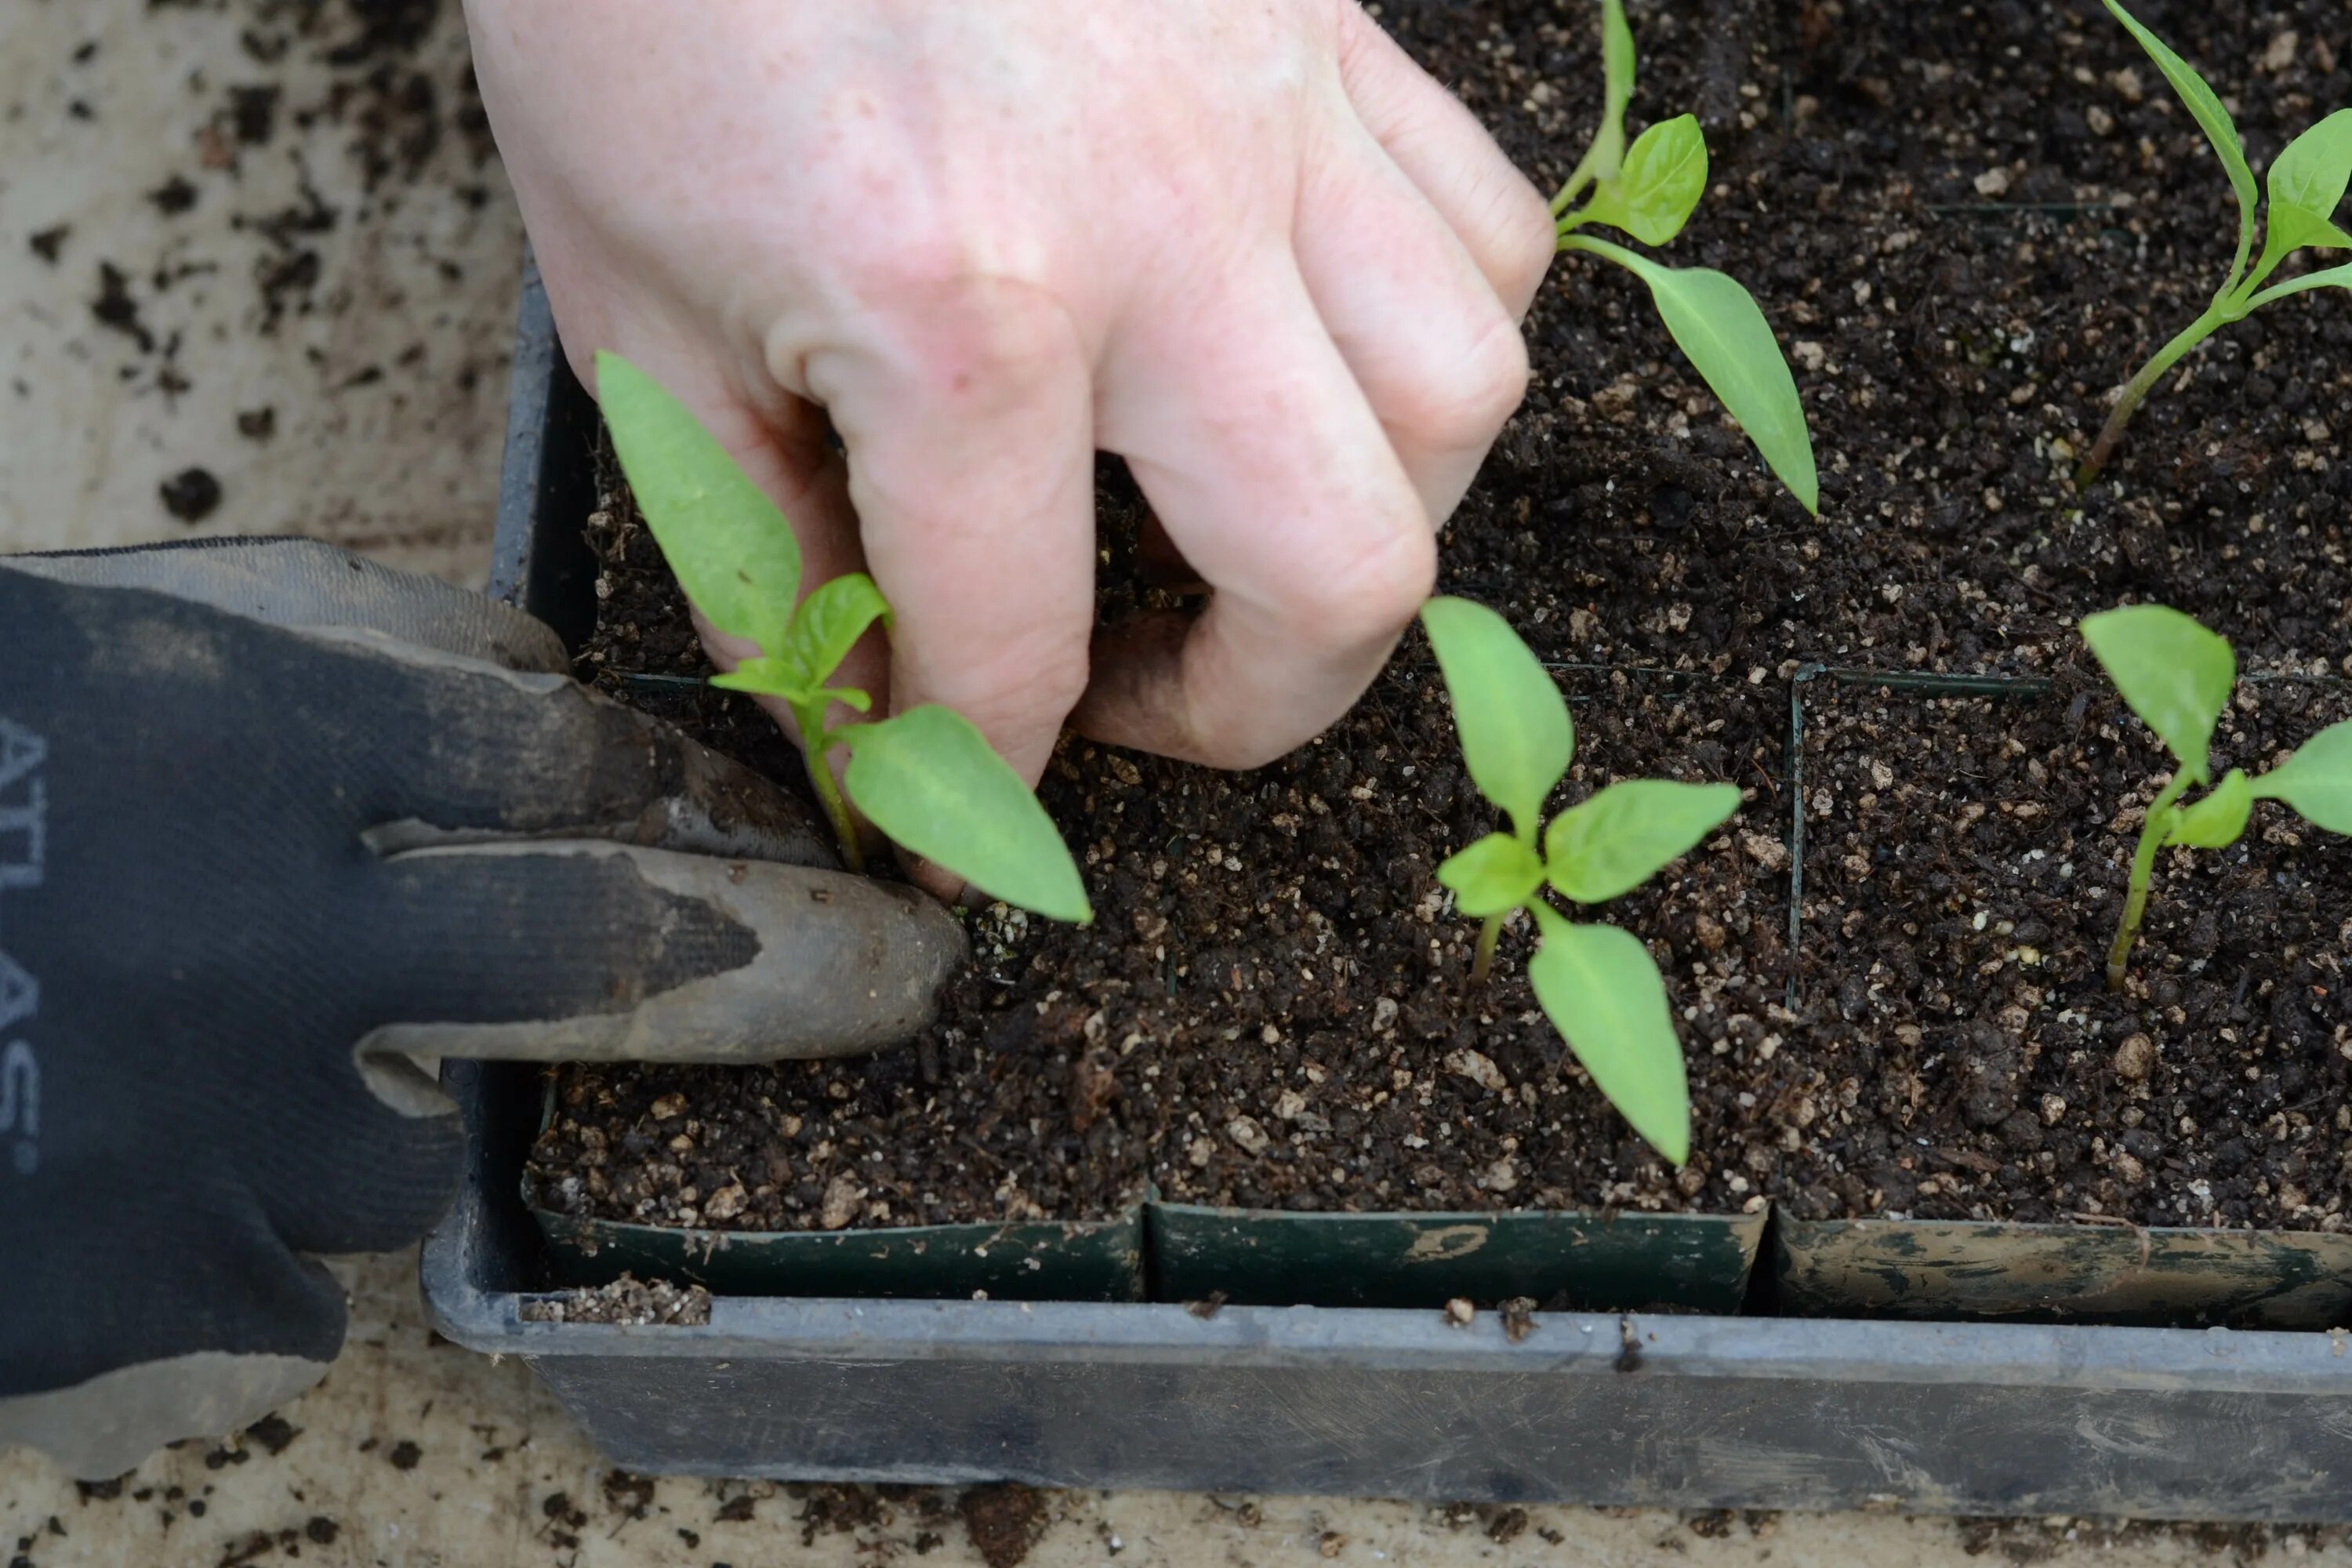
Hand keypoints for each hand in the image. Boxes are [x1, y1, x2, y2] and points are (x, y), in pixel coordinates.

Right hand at [0, 540, 964, 1477]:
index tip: (826, 839)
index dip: (715, 808)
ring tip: (203, 1051)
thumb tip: (550, 696)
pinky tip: (119, 1155)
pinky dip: (234, 1231)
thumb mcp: (133, 649)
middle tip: (910, 979)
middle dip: (795, 966)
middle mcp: (259, 935)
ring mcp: (200, 1131)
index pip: (570, 766)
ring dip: (361, 1105)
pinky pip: (272, 1284)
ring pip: (404, 1146)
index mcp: (245, 742)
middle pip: (605, 951)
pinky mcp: (131, 1294)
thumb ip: (354, 660)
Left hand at [465, 0, 1552, 787]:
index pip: (1017, 646)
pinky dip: (1433, 331)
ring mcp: (1268, 109)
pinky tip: (1320, 356)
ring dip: (1377, 520)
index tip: (955, 827)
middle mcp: (1156, 223)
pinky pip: (1484, 218)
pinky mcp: (1321, 21)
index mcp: (952, 310)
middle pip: (1345, 568)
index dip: (979, 788)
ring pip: (1461, 396)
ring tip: (1251, 534)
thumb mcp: (634, 302)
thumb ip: (761, 537)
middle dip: (1258, 711)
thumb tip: (854, 710)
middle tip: (1152, 706)